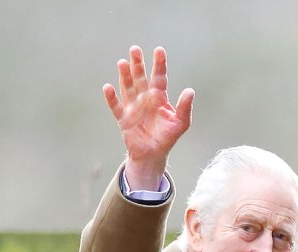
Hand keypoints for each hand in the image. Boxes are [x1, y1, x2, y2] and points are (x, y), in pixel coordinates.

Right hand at [103, 46, 194, 189]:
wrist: (152, 155)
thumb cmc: (167, 138)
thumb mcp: (180, 123)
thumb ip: (184, 107)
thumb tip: (190, 90)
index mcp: (158, 97)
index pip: (159, 77)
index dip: (159, 64)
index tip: (159, 50)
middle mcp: (144, 98)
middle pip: (140, 78)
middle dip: (138, 64)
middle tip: (135, 49)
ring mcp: (133, 107)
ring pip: (128, 88)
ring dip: (125, 76)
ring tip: (122, 63)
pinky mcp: (123, 119)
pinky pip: (116, 107)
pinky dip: (111, 98)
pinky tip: (108, 87)